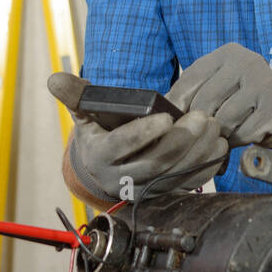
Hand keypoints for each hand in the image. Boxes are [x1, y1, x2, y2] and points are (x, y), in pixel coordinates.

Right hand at [48, 72, 228, 202]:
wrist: (101, 170)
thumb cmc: (97, 133)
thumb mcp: (83, 115)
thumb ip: (74, 95)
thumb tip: (54, 78)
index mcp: (100, 155)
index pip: (122, 145)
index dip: (143, 133)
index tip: (165, 117)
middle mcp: (121, 178)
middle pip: (155, 161)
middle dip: (182, 140)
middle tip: (202, 117)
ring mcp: (144, 189)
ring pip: (174, 173)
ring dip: (199, 151)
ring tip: (213, 127)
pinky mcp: (161, 193)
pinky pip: (187, 183)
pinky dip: (205, 166)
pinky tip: (218, 147)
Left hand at [167, 42, 271, 151]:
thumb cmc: (245, 99)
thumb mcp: (219, 86)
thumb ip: (192, 93)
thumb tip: (158, 111)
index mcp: (227, 54)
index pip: (190, 81)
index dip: (177, 107)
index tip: (174, 124)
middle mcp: (247, 61)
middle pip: (205, 103)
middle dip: (201, 126)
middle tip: (203, 136)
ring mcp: (264, 82)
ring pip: (224, 121)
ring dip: (221, 136)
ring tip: (227, 135)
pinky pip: (245, 133)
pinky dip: (241, 142)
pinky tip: (247, 136)